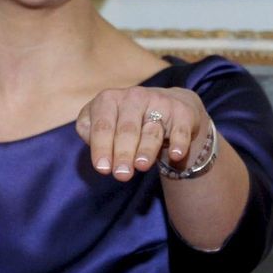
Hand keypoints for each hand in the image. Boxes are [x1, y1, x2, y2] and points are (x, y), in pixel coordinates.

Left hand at [75, 87, 209, 180]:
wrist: (166, 105)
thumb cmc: (123, 120)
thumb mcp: (103, 121)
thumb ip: (91, 133)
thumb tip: (95, 149)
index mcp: (108, 99)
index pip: (102, 126)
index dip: (101, 147)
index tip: (102, 168)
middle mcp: (133, 97)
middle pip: (126, 130)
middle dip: (123, 153)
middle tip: (121, 175)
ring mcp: (159, 102)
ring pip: (151, 131)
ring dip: (146, 150)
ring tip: (141, 166)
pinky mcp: (181, 113)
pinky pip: (180, 130)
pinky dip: (178, 143)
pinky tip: (176, 155)